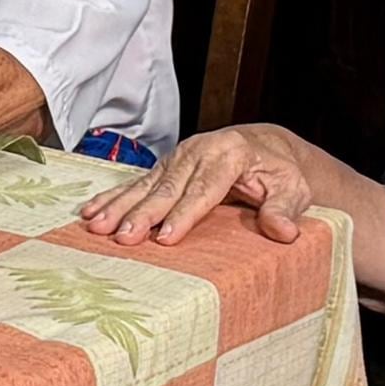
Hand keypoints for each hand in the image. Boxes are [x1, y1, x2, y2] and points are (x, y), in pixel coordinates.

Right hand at [83, 121, 317, 245]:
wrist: (265, 147)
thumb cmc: (279, 173)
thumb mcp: (293, 189)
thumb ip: (285, 209)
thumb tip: (283, 231)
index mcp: (229, 154)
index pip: (203, 189)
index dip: (183, 215)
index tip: (165, 239)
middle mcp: (198, 150)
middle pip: (167, 187)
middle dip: (142, 214)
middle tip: (123, 237)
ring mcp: (178, 156)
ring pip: (145, 184)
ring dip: (119, 206)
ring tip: (97, 226)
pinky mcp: (165, 165)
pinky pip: (136, 182)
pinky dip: (112, 197)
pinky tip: (91, 211)